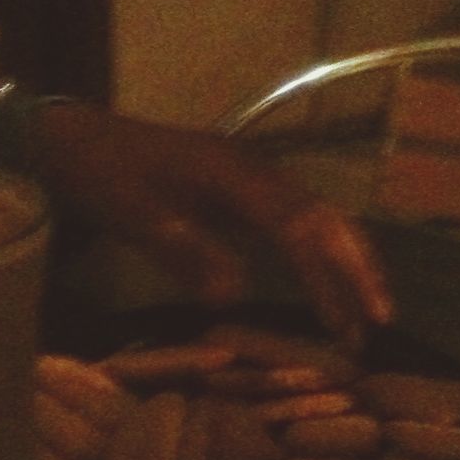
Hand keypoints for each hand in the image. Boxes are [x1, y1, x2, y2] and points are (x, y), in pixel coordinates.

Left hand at [27, 101, 392, 346]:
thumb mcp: (133, 214)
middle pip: (323, 219)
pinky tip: (327, 289)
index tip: (349, 317)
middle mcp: (254, 171)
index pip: (297, 227)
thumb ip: (183, 251)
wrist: (77, 140)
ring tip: (363, 318)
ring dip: (343, 265)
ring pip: (316, 220)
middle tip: (382, 320)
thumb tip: (233, 296)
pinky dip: (318, 257)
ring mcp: (250, 178)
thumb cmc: (103, 175)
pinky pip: (294, 224)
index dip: (328, 273)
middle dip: (357, 268)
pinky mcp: (241, 191)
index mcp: (234, 173)